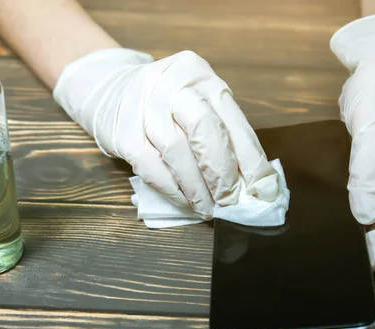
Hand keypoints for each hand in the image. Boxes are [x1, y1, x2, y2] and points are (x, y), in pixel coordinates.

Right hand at [53, 49, 279, 218]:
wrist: (111, 92)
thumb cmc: (165, 104)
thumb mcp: (196, 102)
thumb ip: (223, 133)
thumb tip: (251, 182)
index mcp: (198, 74)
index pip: (232, 119)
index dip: (250, 158)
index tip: (263, 189)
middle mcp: (170, 85)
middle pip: (204, 129)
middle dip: (222, 172)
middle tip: (232, 200)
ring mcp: (143, 108)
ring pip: (177, 152)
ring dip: (198, 188)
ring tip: (210, 209)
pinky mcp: (124, 133)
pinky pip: (152, 168)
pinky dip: (173, 190)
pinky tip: (186, 202)